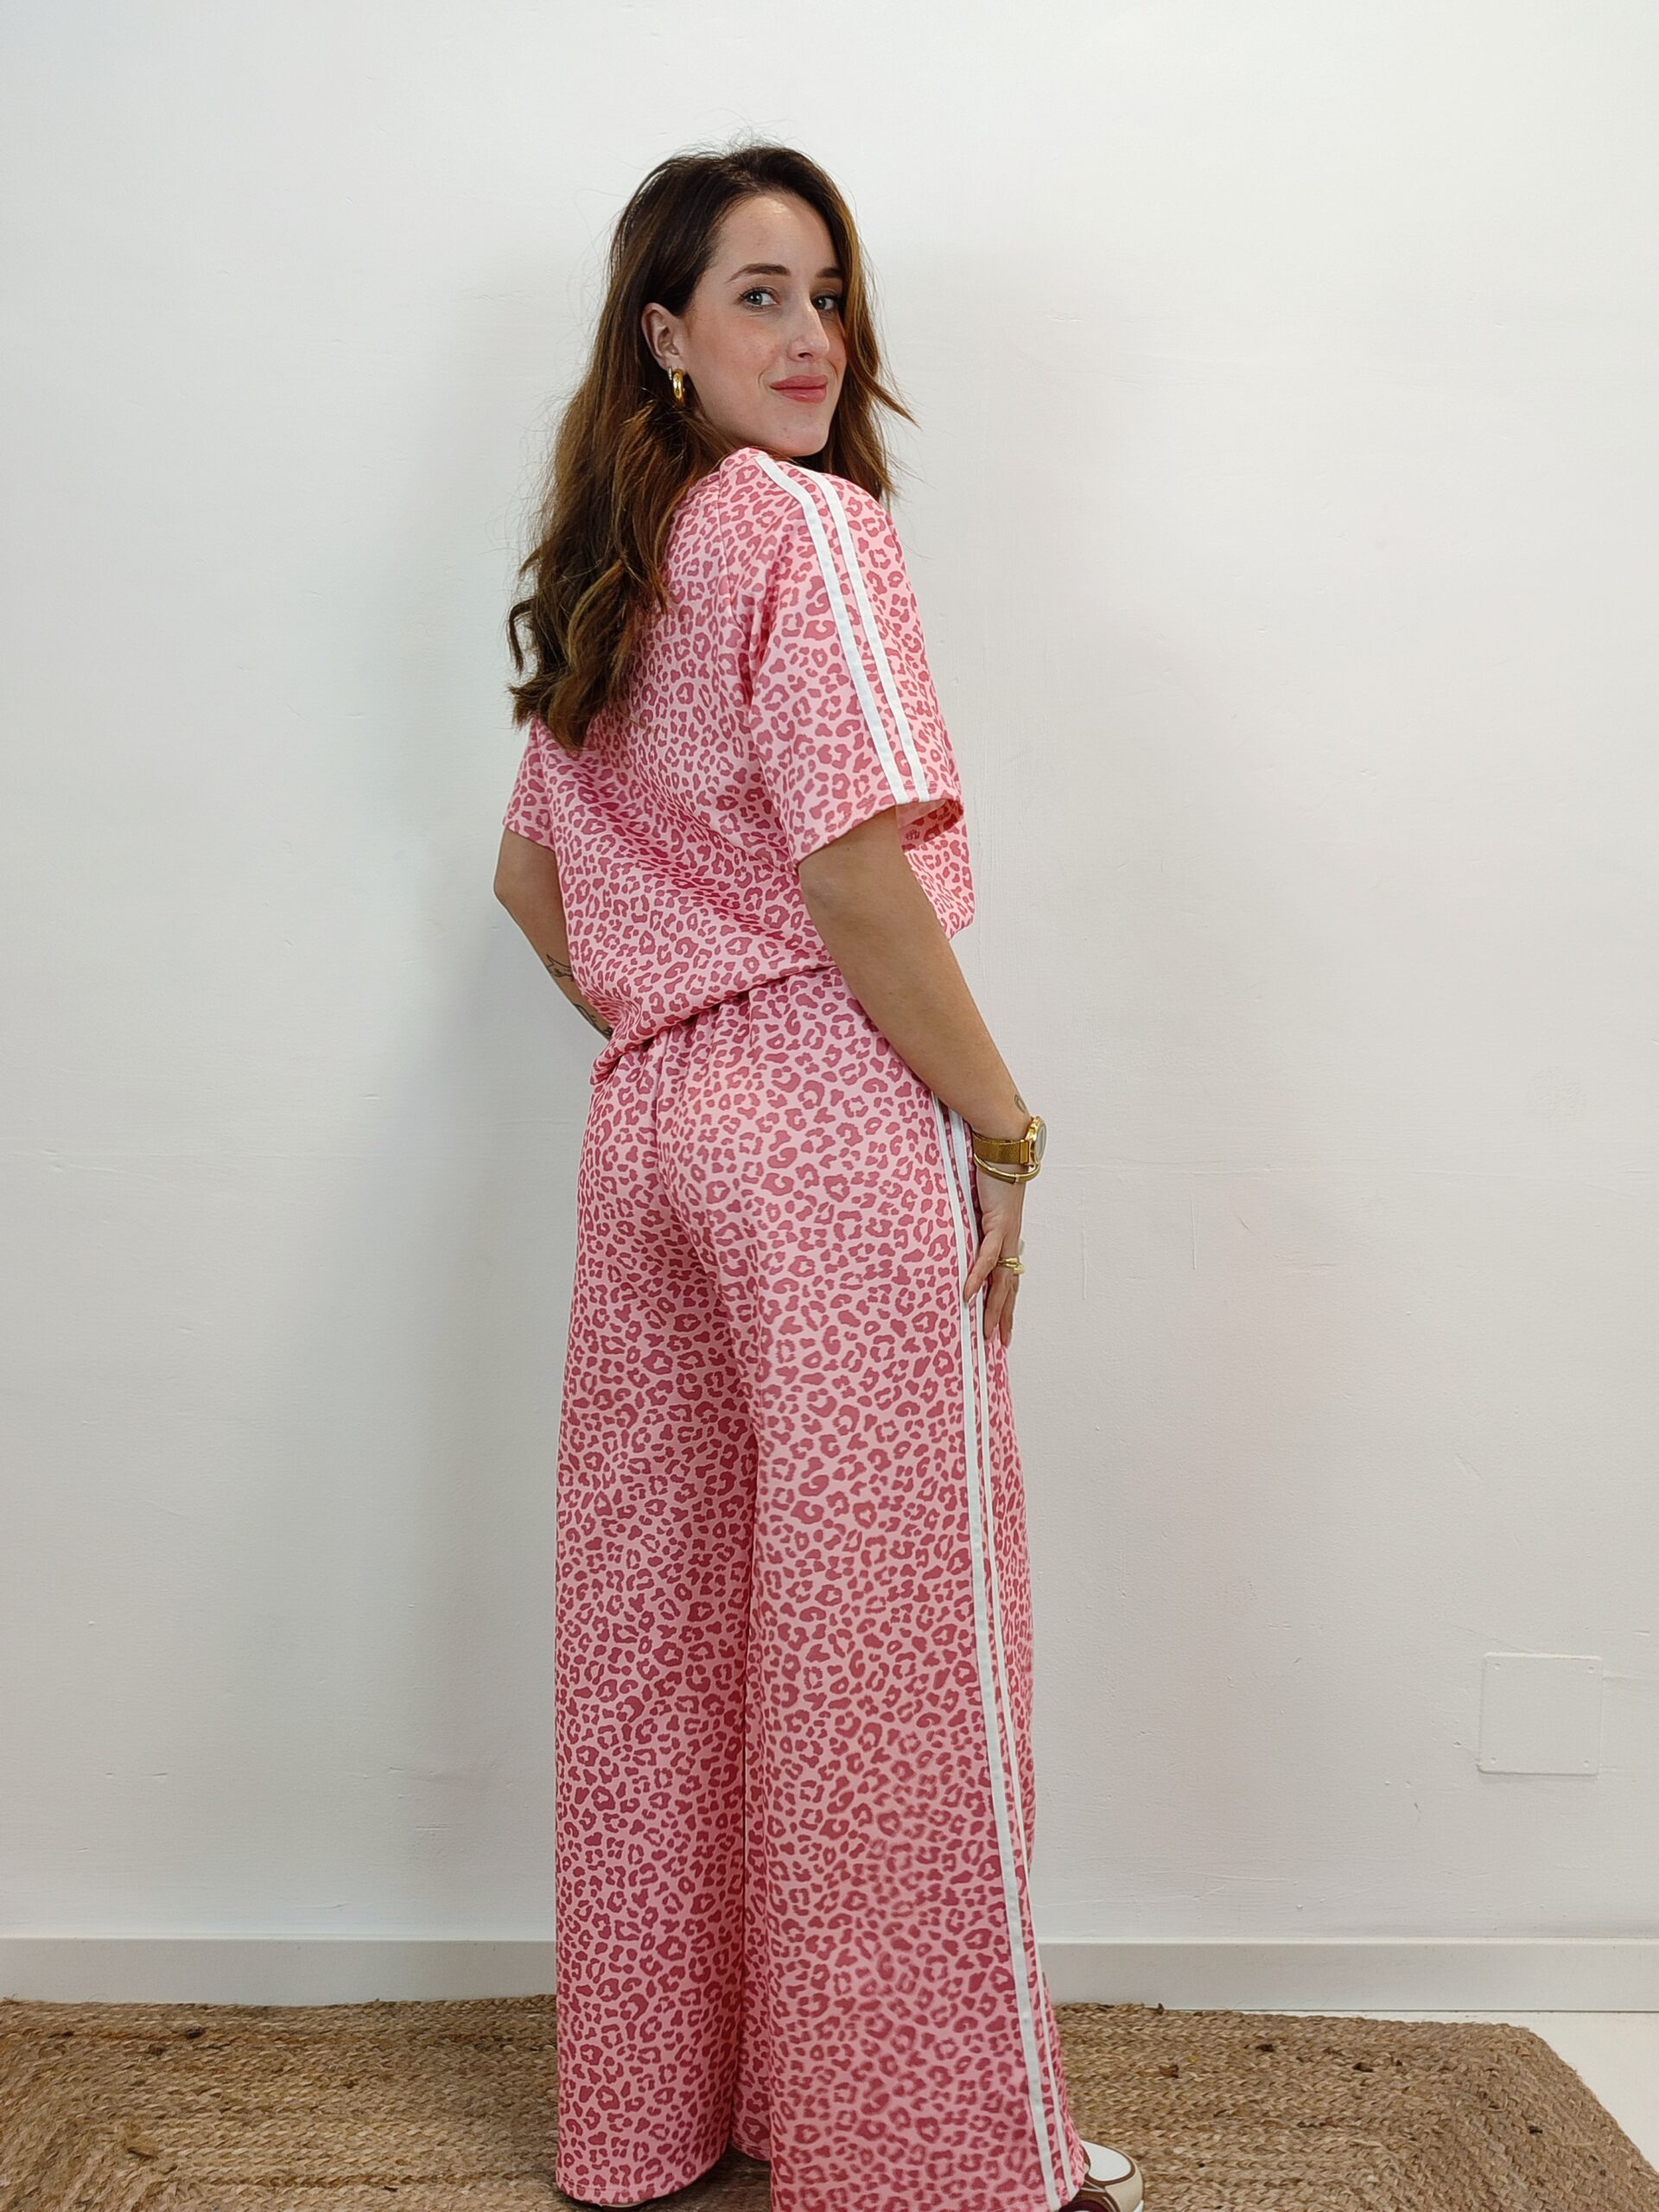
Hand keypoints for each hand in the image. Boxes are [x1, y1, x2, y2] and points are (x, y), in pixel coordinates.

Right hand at [961, 1162, 1027, 1346]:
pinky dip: (978, 1278)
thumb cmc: (991, 1166)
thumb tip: (955, 1225)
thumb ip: (970, 1215)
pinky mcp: (996, 1224)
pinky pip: (986, 1258)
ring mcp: (1005, 1233)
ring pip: (1001, 1280)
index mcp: (1006, 1234)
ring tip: (987, 1331)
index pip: (1007, 1275)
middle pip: (1009, 1286)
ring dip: (994, 1307)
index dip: (1006, 1300)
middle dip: (1004, 1315)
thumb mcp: (977, 1198)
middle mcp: (1010, 1238)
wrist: (1003, 1146)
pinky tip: (970, 1296)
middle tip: (1000, 1341)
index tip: (1002, 1322)